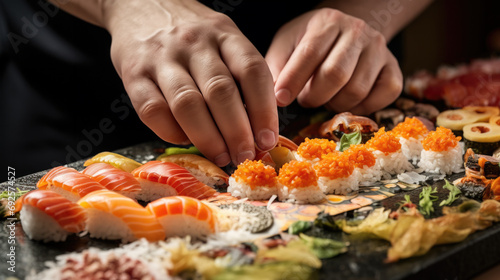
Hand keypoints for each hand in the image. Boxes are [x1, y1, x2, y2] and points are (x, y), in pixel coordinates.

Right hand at [103, 0, 278, 165]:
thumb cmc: (192, 33)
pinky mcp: (133, 74)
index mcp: (224, 34)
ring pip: (188, 105)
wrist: (140, 4)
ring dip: (208, 138)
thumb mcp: (223, 39)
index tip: (268, 140)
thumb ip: (242, 75)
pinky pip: (153, 111)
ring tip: (222, 157)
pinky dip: (172, 133)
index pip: (252, 71)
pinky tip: (186, 141)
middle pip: (221, 92)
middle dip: (237, 132)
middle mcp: (194, 43)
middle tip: (245, 157)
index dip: (264, 110)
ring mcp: (161, 58)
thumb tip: (260, 125)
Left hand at [266, 8, 402, 114]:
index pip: (310, 53)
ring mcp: (379, 49)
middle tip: (306, 100)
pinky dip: (363, 107)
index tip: (280, 100)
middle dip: (315, 96)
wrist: (347, 33)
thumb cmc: (311, 43)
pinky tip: (348, 101)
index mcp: (327, 22)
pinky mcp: (394, 68)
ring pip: (357, 90)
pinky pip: (384, 96)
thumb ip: (277, 67)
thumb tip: (273, 98)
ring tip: (326, 98)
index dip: (293, 80)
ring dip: (336, 104)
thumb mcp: (287, 45)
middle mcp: (357, 31)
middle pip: (336, 74)